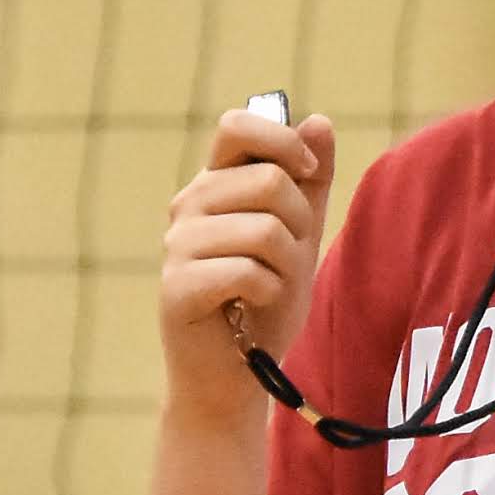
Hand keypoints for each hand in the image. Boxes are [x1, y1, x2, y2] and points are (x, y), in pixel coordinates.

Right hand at [157, 107, 337, 420]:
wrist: (238, 372)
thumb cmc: (265, 302)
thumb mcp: (301, 234)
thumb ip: (310, 179)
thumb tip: (318, 122)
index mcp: (213, 184)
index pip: (237, 126)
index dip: (282, 142)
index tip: (305, 172)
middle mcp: (188, 207)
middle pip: (268, 180)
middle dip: (299, 223)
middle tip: (286, 258)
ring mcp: (177, 246)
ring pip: (263, 228)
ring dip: (286, 265)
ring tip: (268, 286)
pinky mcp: (176, 286)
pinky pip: (248, 270)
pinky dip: (269, 291)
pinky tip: (252, 306)